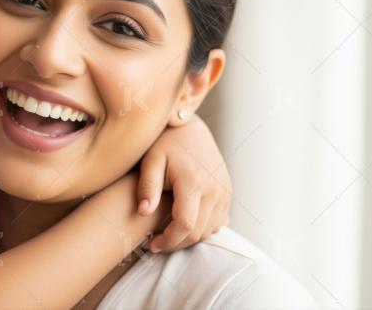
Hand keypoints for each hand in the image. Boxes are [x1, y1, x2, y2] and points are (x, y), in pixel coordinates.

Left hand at [136, 115, 230, 252]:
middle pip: (198, 232)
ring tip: (166, 233)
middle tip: (155, 242)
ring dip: (188, 237)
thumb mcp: (151, 160)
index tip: (151, 244)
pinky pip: (218, 221)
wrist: (189, 127)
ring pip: (210, 230)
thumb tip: (144, 212)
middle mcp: (215, 188)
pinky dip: (202, 228)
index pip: (185, 226)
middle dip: (175, 243)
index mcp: (194, 181)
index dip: (167, 241)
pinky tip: (183, 223)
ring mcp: (224, 190)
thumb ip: (147, 186)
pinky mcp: (227, 191)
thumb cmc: (165, 143)